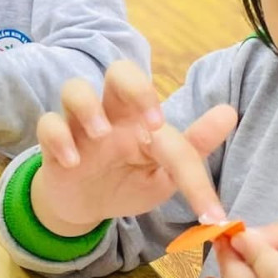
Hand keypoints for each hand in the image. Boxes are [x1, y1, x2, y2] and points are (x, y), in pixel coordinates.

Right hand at [28, 60, 236, 236]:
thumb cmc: (129, 181)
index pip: (172, 114)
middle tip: (152, 124)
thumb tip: (229, 112)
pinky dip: (59, 139)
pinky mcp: (53, 144)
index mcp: (142, 117)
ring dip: (88, 107)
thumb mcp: (165, 174)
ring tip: (101, 136)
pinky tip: (73, 162)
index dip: (192, 143)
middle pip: (119, 70)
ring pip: (74, 88)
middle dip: (135, 87)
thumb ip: (193, 149)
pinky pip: (47, 124)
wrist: (86, 207)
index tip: (207, 202)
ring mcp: (80, 126)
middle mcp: (112, 113)